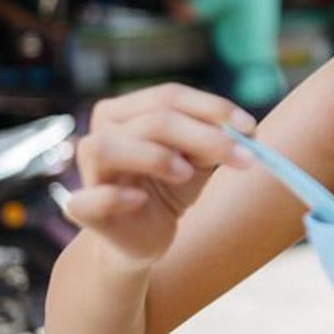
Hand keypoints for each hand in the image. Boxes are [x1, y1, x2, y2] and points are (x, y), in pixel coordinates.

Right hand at [64, 84, 257, 268]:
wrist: (144, 238)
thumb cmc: (169, 188)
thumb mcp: (198, 161)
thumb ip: (214, 141)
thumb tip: (243, 130)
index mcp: (126, 111)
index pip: (169, 95)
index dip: (212, 108)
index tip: (251, 128)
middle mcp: (102, 132)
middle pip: (153, 119)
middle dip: (205, 136)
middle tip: (244, 157)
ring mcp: (88, 171)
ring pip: (109, 146)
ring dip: (156, 156)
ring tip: (186, 173)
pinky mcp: (82, 209)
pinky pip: (88, 199)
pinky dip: (115, 196)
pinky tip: (141, 199)